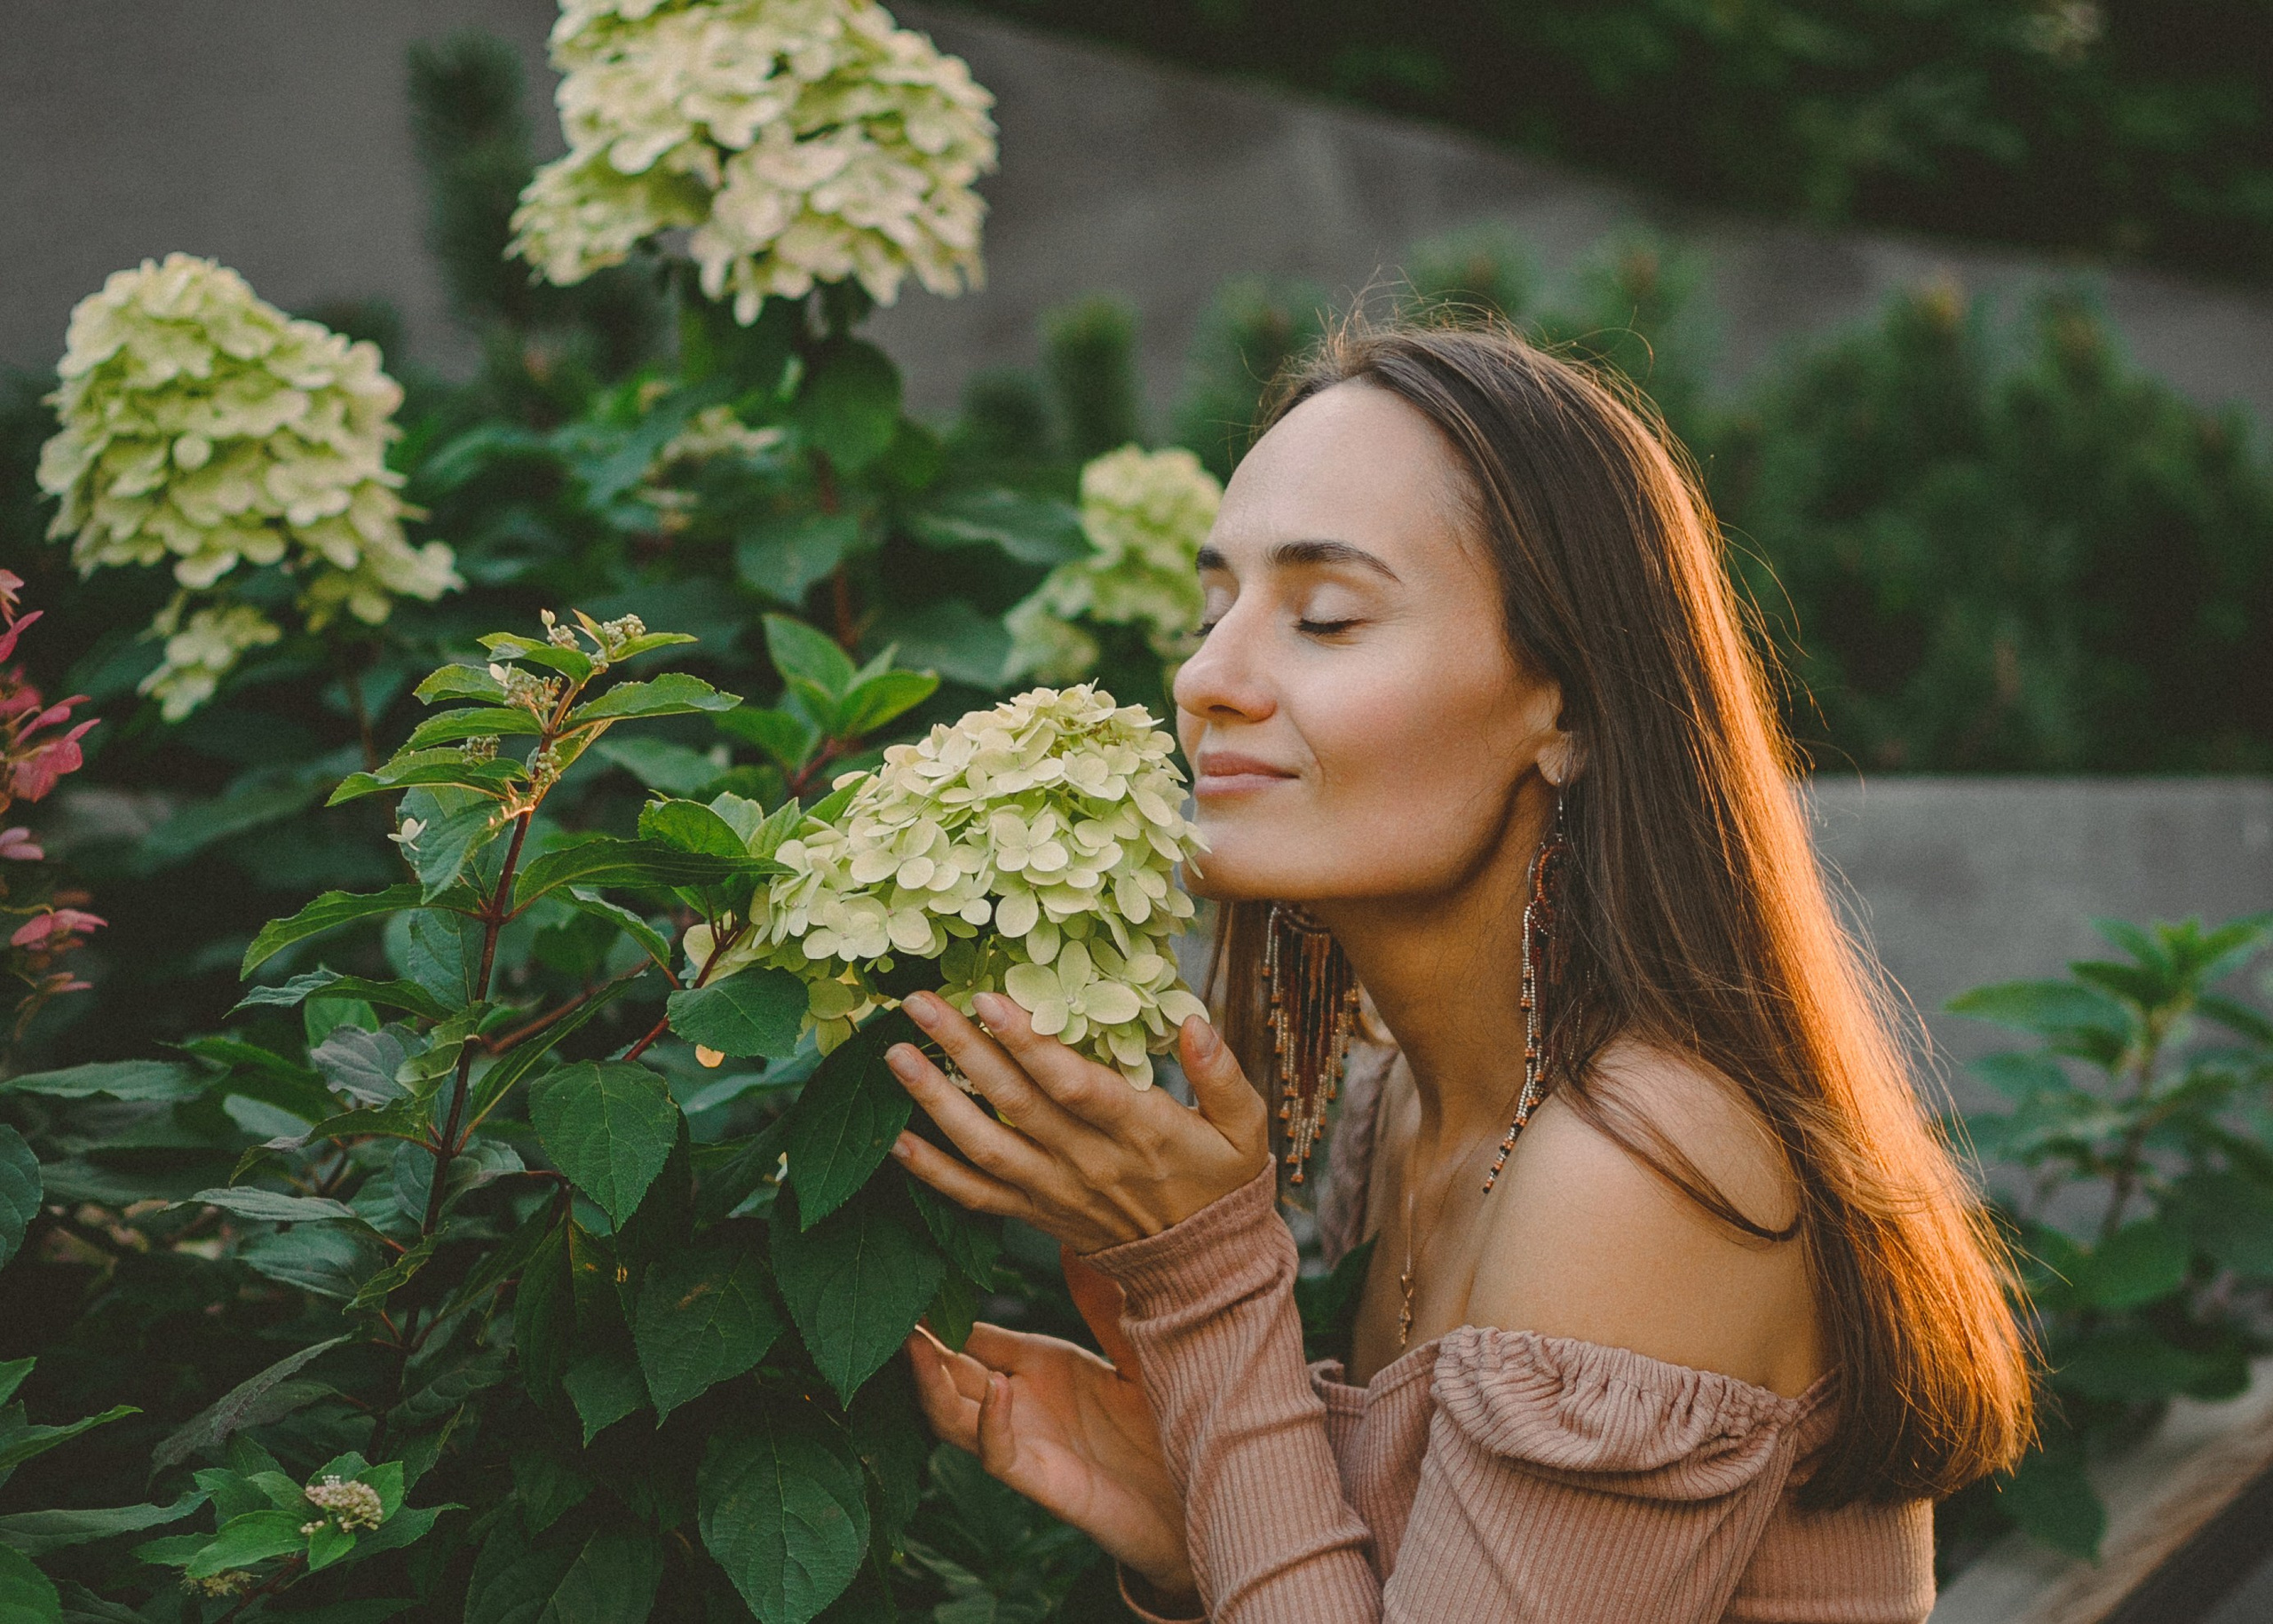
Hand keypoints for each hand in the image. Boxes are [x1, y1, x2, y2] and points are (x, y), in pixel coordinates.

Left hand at [887, 990, 1269, 1253]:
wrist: (1202, 1268)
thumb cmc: (1221, 1183)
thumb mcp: (1244, 1126)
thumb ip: (1222, 1073)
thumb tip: (1194, 1021)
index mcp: (1140, 1130)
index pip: (1075, 1084)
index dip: (1029, 1043)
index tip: (988, 999)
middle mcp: (1089, 1162)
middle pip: (1015, 1103)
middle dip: (963, 1050)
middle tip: (918, 1004)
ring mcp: (1055, 1192)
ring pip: (985, 1146)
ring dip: (934, 1102)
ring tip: (894, 1056)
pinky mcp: (1034, 1214)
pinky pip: (975, 1196)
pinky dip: (932, 1172)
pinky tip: (895, 1139)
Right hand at [905, 1250, 1195, 1600]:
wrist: (1205, 1490)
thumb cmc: (1174, 1419)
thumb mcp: (1138, 1346)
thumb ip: (1102, 1302)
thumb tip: (1073, 1243)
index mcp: (1043, 1366)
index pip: (975, 1335)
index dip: (942, 1312)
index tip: (909, 1275)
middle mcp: (1024, 1402)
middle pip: (951, 1372)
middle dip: (918, 1343)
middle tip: (887, 1306)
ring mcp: (1029, 1441)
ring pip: (953, 1416)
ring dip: (930, 1382)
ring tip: (914, 1342)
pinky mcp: (1044, 1480)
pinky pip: (998, 1455)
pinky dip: (990, 1425)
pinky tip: (996, 1389)